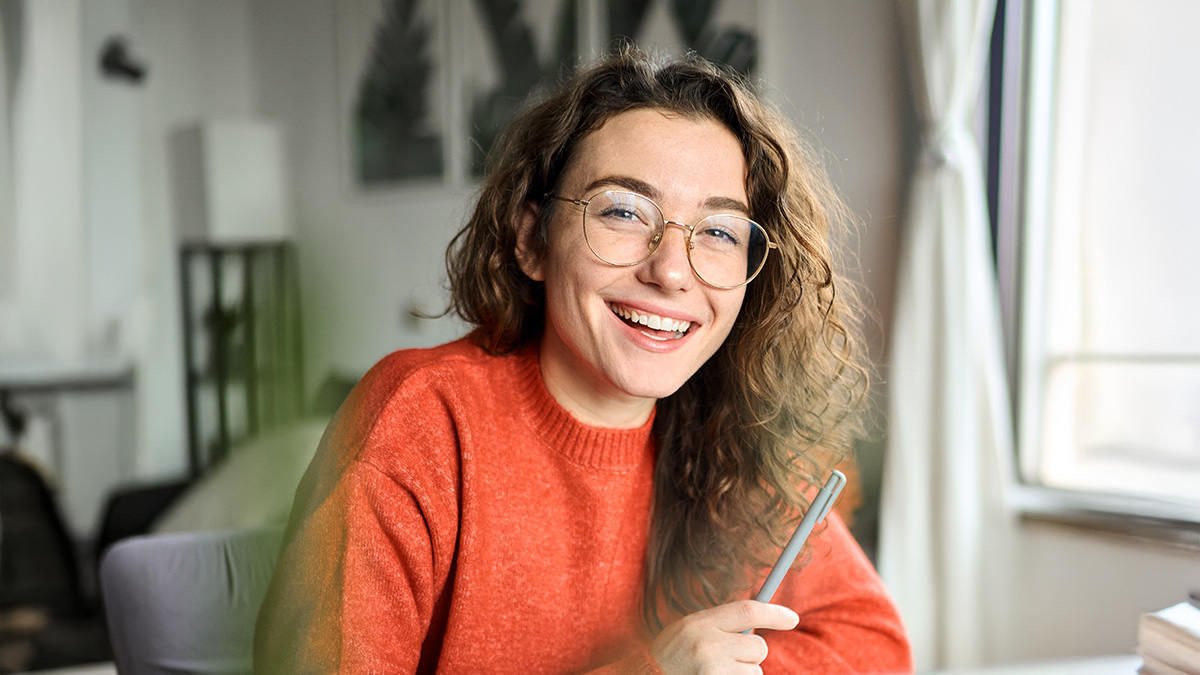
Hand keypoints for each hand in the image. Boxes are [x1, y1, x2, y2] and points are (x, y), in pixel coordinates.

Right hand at [649, 600, 799, 674]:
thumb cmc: (671, 658)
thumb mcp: (688, 632)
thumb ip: (719, 626)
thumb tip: (759, 625)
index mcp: (700, 623)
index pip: (747, 610)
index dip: (774, 613)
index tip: (792, 618)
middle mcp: (708, 644)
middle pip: (758, 647)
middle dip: (750, 655)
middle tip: (725, 660)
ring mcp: (713, 670)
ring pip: (755, 672)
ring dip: (742, 674)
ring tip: (714, 674)